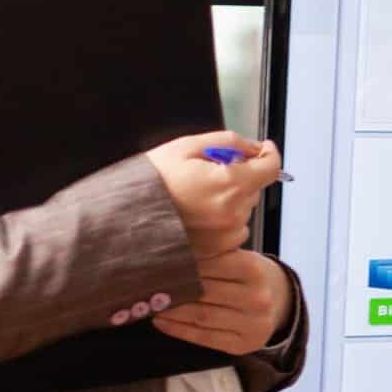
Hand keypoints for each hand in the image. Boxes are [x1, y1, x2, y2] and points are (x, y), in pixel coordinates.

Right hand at [145, 133, 279, 259]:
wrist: (120, 219)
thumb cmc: (149, 182)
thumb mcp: (186, 147)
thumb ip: (227, 143)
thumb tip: (254, 147)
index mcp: (230, 184)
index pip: (271, 167)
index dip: (268, 154)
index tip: (263, 148)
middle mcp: (234, 212)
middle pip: (254, 186)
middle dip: (239, 175)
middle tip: (206, 173)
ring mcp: (226, 234)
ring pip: (244, 207)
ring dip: (230, 198)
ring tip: (194, 196)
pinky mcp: (217, 249)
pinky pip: (233, 228)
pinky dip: (222, 219)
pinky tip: (195, 215)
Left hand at [153, 249, 295, 356]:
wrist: (279, 303)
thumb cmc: (248, 277)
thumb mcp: (238, 258)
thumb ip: (211, 257)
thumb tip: (165, 257)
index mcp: (254, 268)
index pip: (209, 265)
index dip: (180, 264)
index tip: (156, 264)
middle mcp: (257, 297)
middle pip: (203, 291)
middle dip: (172, 288)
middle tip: (145, 284)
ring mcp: (253, 323)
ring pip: (201, 315)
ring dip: (170, 310)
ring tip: (150, 304)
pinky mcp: (244, 344)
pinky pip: (204, 337)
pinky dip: (178, 329)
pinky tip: (160, 321)